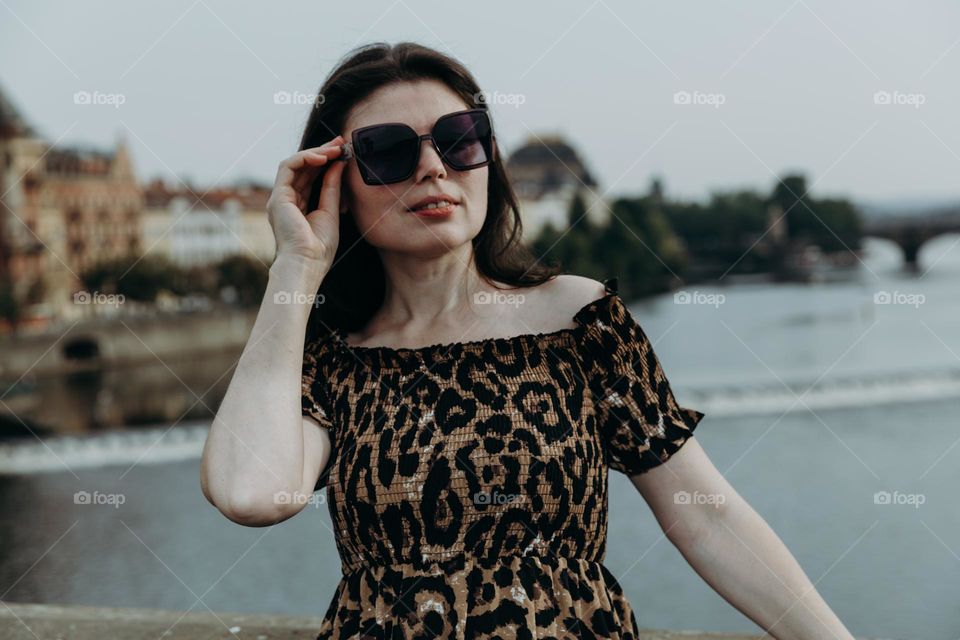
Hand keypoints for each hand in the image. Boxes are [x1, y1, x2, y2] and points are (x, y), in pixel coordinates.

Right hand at [266, 136, 345, 270]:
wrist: (307, 263)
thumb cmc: (319, 248)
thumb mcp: (331, 211)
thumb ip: (332, 188)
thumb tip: (338, 164)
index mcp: (298, 206)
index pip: (311, 176)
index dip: (326, 162)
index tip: (343, 152)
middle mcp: (286, 200)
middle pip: (303, 168)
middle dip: (323, 152)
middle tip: (341, 142)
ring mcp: (280, 198)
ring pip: (295, 164)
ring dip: (316, 153)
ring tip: (335, 148)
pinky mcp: (277, 197)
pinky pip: (288, 167)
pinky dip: (305, 158)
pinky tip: (323, 157)